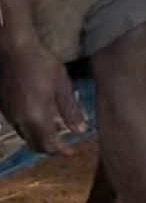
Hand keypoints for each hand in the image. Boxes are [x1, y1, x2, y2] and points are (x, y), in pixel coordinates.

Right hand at [0, 39, 86, 155]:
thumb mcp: (62, 86)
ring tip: (55, 129)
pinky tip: (40, 117)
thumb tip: (80, 131)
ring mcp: (10, 115)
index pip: (49, 144)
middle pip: (35, 144)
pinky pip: (18, 126)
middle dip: (50, 148)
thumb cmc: (42, 64)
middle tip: (63, 145)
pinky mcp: (4, 108)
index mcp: (36, 117)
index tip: (71, 153)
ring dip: (40, 138)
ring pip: (25, 136)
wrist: (15, 50)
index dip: (61, 151)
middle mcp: (20, 121)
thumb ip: (71, 110)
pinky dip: (30, 128)